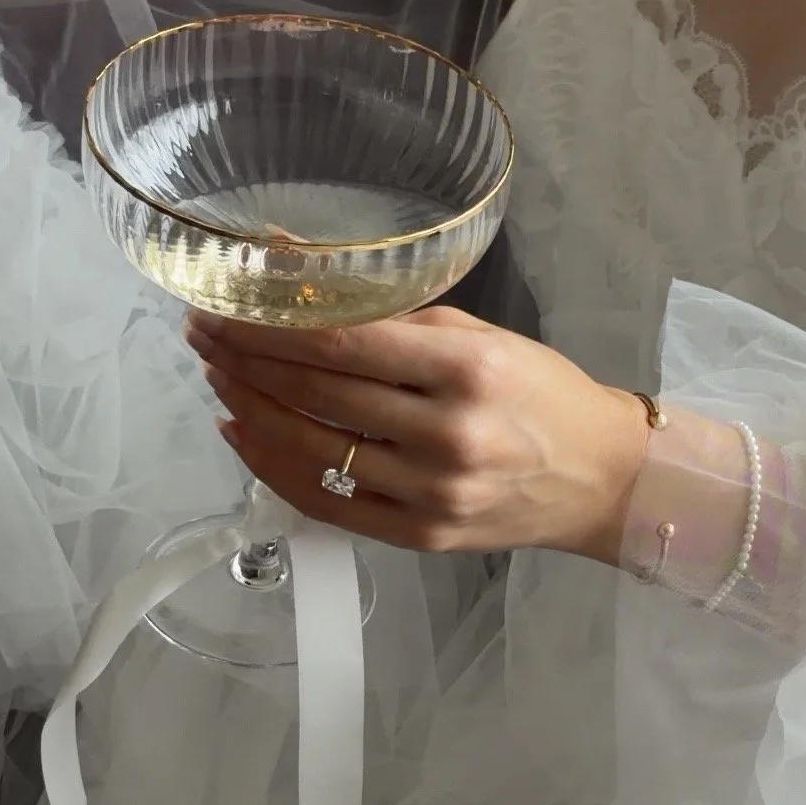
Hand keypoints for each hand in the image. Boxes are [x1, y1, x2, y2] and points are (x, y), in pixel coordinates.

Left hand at [183, 307, 649, 562]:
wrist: (601, 478)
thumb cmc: (542, 393)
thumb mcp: (483, 336)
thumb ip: (394, 313)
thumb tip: (298, 270)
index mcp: (468, 370)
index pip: (342, 344)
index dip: (268, 327)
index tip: (222, 308)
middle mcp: (448, 434)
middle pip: (318, 394)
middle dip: (246, 361)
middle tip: (204, 336)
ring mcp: (432, 492)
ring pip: (313, 450)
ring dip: (251, 410)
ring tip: (220, 379)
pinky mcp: (421, 534)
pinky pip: (328, 503)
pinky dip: (275, 469)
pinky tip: (246, 435)